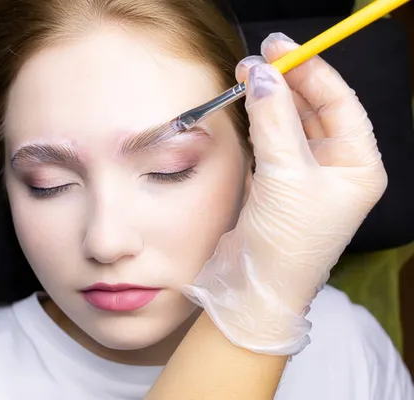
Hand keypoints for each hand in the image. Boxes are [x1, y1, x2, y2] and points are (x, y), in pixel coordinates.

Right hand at [183, 32, 387, 355]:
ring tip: (245, 76)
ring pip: (290, 124)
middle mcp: (336, 169)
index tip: (281, 49)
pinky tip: (246, 107)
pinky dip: (258, 123)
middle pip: (315, 109)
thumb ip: (273, 120)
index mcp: (358, 166)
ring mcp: (304, 177)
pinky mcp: (276, 186)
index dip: (311, 71)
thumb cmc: (286, 241)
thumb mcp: (284, 174)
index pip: (340, 103)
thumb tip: (260, 74)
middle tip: (257, 59)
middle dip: (287, 83)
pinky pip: (271, 142)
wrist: (254, 290)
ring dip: (269, 101)